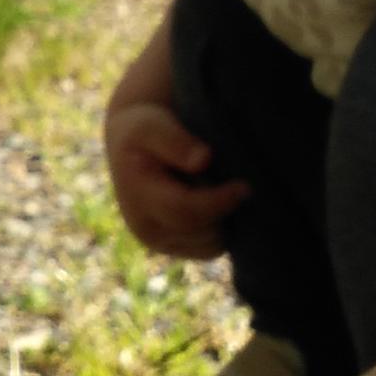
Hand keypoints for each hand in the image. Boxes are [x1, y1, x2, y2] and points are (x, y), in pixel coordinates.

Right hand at [104, 99, 246, 257]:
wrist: (131, 148)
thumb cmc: (144, 131)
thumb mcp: (152, 126)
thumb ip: (175, 141)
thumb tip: (203, 160)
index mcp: (138, 200)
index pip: (185, 211)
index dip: (219, 202)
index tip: (244, 186)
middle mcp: (146, 229)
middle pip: (203, 232)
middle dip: (222, 209)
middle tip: (226, 179)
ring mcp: (160, 243)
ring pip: (210, 245)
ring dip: (221, 220)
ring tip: (214, 188)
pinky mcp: (174, 248)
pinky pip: (210, 249)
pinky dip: (218, 229)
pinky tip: (214, 203)